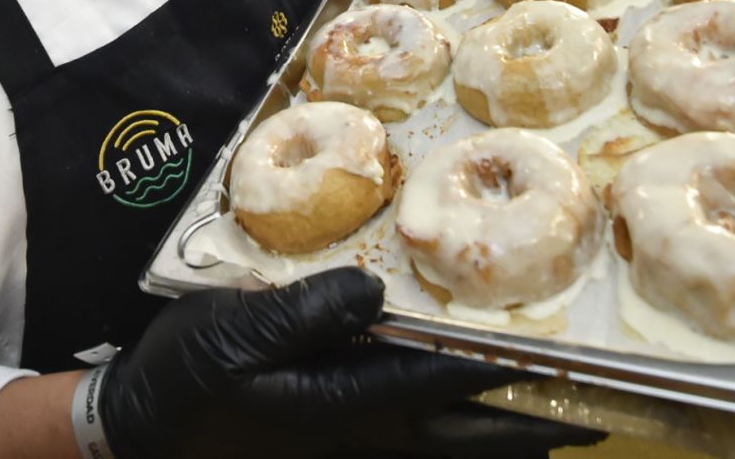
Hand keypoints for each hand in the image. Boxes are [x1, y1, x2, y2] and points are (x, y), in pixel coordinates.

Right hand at [98, 268, 601, 458]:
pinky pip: (413, 455)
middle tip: (595, 418)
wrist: (139, 429)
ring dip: (503, 447)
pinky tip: (472, 441)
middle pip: (462, 437)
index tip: (562, 358)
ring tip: (562, 433)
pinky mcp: (334, 447)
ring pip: (446, 455)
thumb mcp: (231, 331)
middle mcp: (358, 434)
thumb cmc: (186, 375)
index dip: (503, 370)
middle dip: (528, 426)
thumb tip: (374, 293)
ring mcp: (349, 450)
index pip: (438, 384)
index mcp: (338, 403)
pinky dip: (455, 452)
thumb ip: (303, 313)